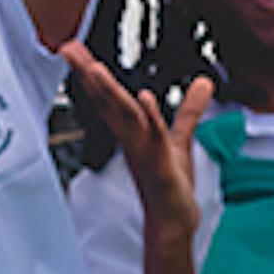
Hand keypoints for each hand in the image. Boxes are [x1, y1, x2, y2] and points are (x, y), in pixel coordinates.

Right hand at [61, 45, 216, 237]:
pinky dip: (148, 118)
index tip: (74, 50)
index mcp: (132, 132)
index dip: (91, 73)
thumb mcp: (180, 140)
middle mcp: (132, 140)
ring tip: (94, 69)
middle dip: (88, 75)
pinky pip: (153, 139)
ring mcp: (143, 154)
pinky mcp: (160, 169)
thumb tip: (204, 83)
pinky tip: (143, 98)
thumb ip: (189, 110)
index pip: (109, 97)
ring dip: (110, 94)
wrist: (173, 224)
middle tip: (69, 49)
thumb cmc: (170, 186)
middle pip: (108, 102)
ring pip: (125, 118)